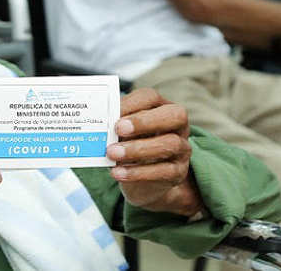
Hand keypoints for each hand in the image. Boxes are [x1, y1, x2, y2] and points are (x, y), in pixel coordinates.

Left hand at [106, 88, 202, 216]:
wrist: (144, 183)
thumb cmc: (131, 148)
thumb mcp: (123, 134)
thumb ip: (115, 126)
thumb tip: (98, 123)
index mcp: (161, 109)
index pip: (152, 98)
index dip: (131, 103)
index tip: (111, 113)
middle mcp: (177, 126)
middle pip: (174, 115)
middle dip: (144, 121)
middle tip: (118, 129)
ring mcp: (182, 149)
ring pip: (170, 144)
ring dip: (137, 149)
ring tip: (112, 153)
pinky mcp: (178, 172)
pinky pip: (164, 171)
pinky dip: (138, 172)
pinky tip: (118, 172)